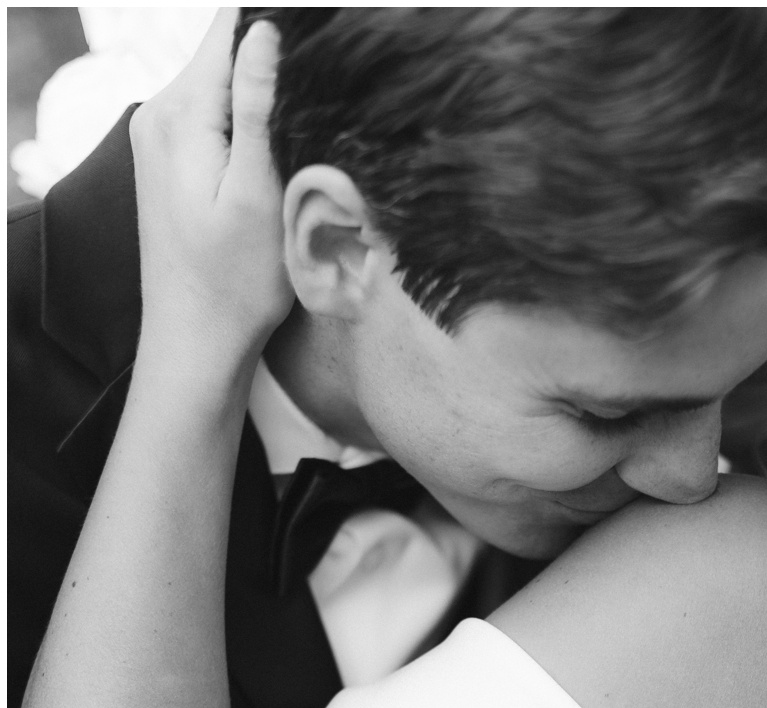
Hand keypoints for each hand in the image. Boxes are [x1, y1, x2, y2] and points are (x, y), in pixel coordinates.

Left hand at [129, 10, 293, 365]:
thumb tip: (265, 32)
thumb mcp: (258, 195)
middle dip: (280, 70)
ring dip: (271, 103)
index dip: (282, 30)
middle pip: (228, 53)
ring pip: (226, 85)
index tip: (329, 61)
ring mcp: (162, 133)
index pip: (230, 28)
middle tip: (328, 115)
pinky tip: (280, 159)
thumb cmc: (234, 283)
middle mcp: (160, 111)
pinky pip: (219, 116)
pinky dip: (254, 126)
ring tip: (306, 145)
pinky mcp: (173, 157)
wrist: (194, 339)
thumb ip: (259, 109)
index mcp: (181, 113)